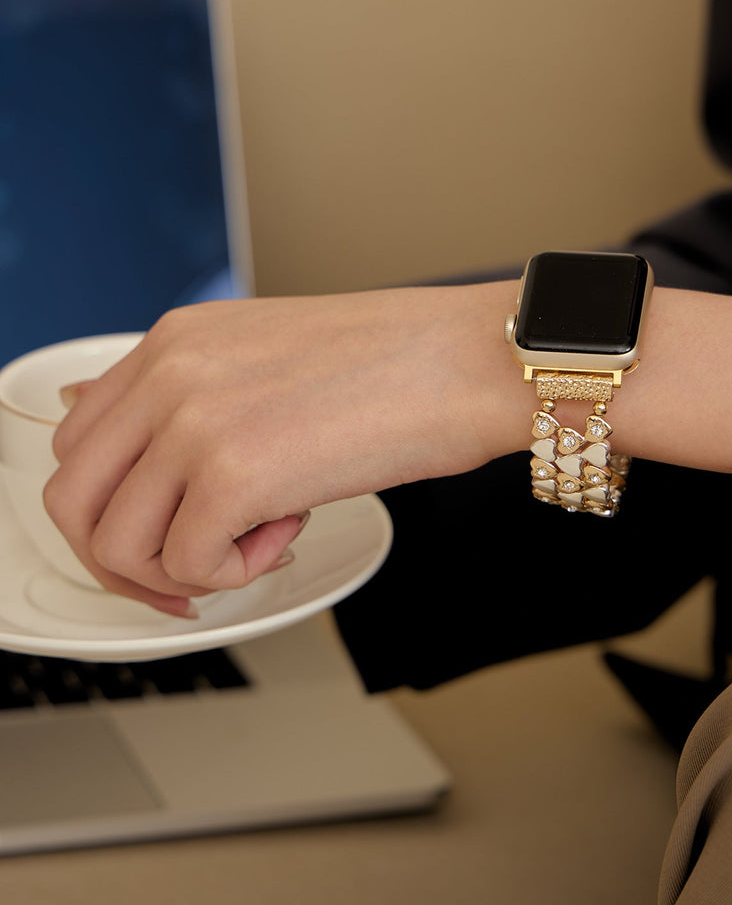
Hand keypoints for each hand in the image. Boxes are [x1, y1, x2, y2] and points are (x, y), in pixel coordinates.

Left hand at [45, 282, 522, 614]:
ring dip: (187, 567)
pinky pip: (189, 567)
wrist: (471, 362)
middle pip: (75, 500)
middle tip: (186, 577)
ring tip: (261, 537)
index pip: (80, 444)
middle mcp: (170, 373)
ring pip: (120, 545)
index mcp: (174, 341)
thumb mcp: (269, 359)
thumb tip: (148, 458)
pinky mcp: (237, 474)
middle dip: (124, 560)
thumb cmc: (398, 364)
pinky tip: (291, 532)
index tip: (156, 541)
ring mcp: (196, 421)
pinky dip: (235, 574)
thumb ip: (196, 399)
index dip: (107, 511)